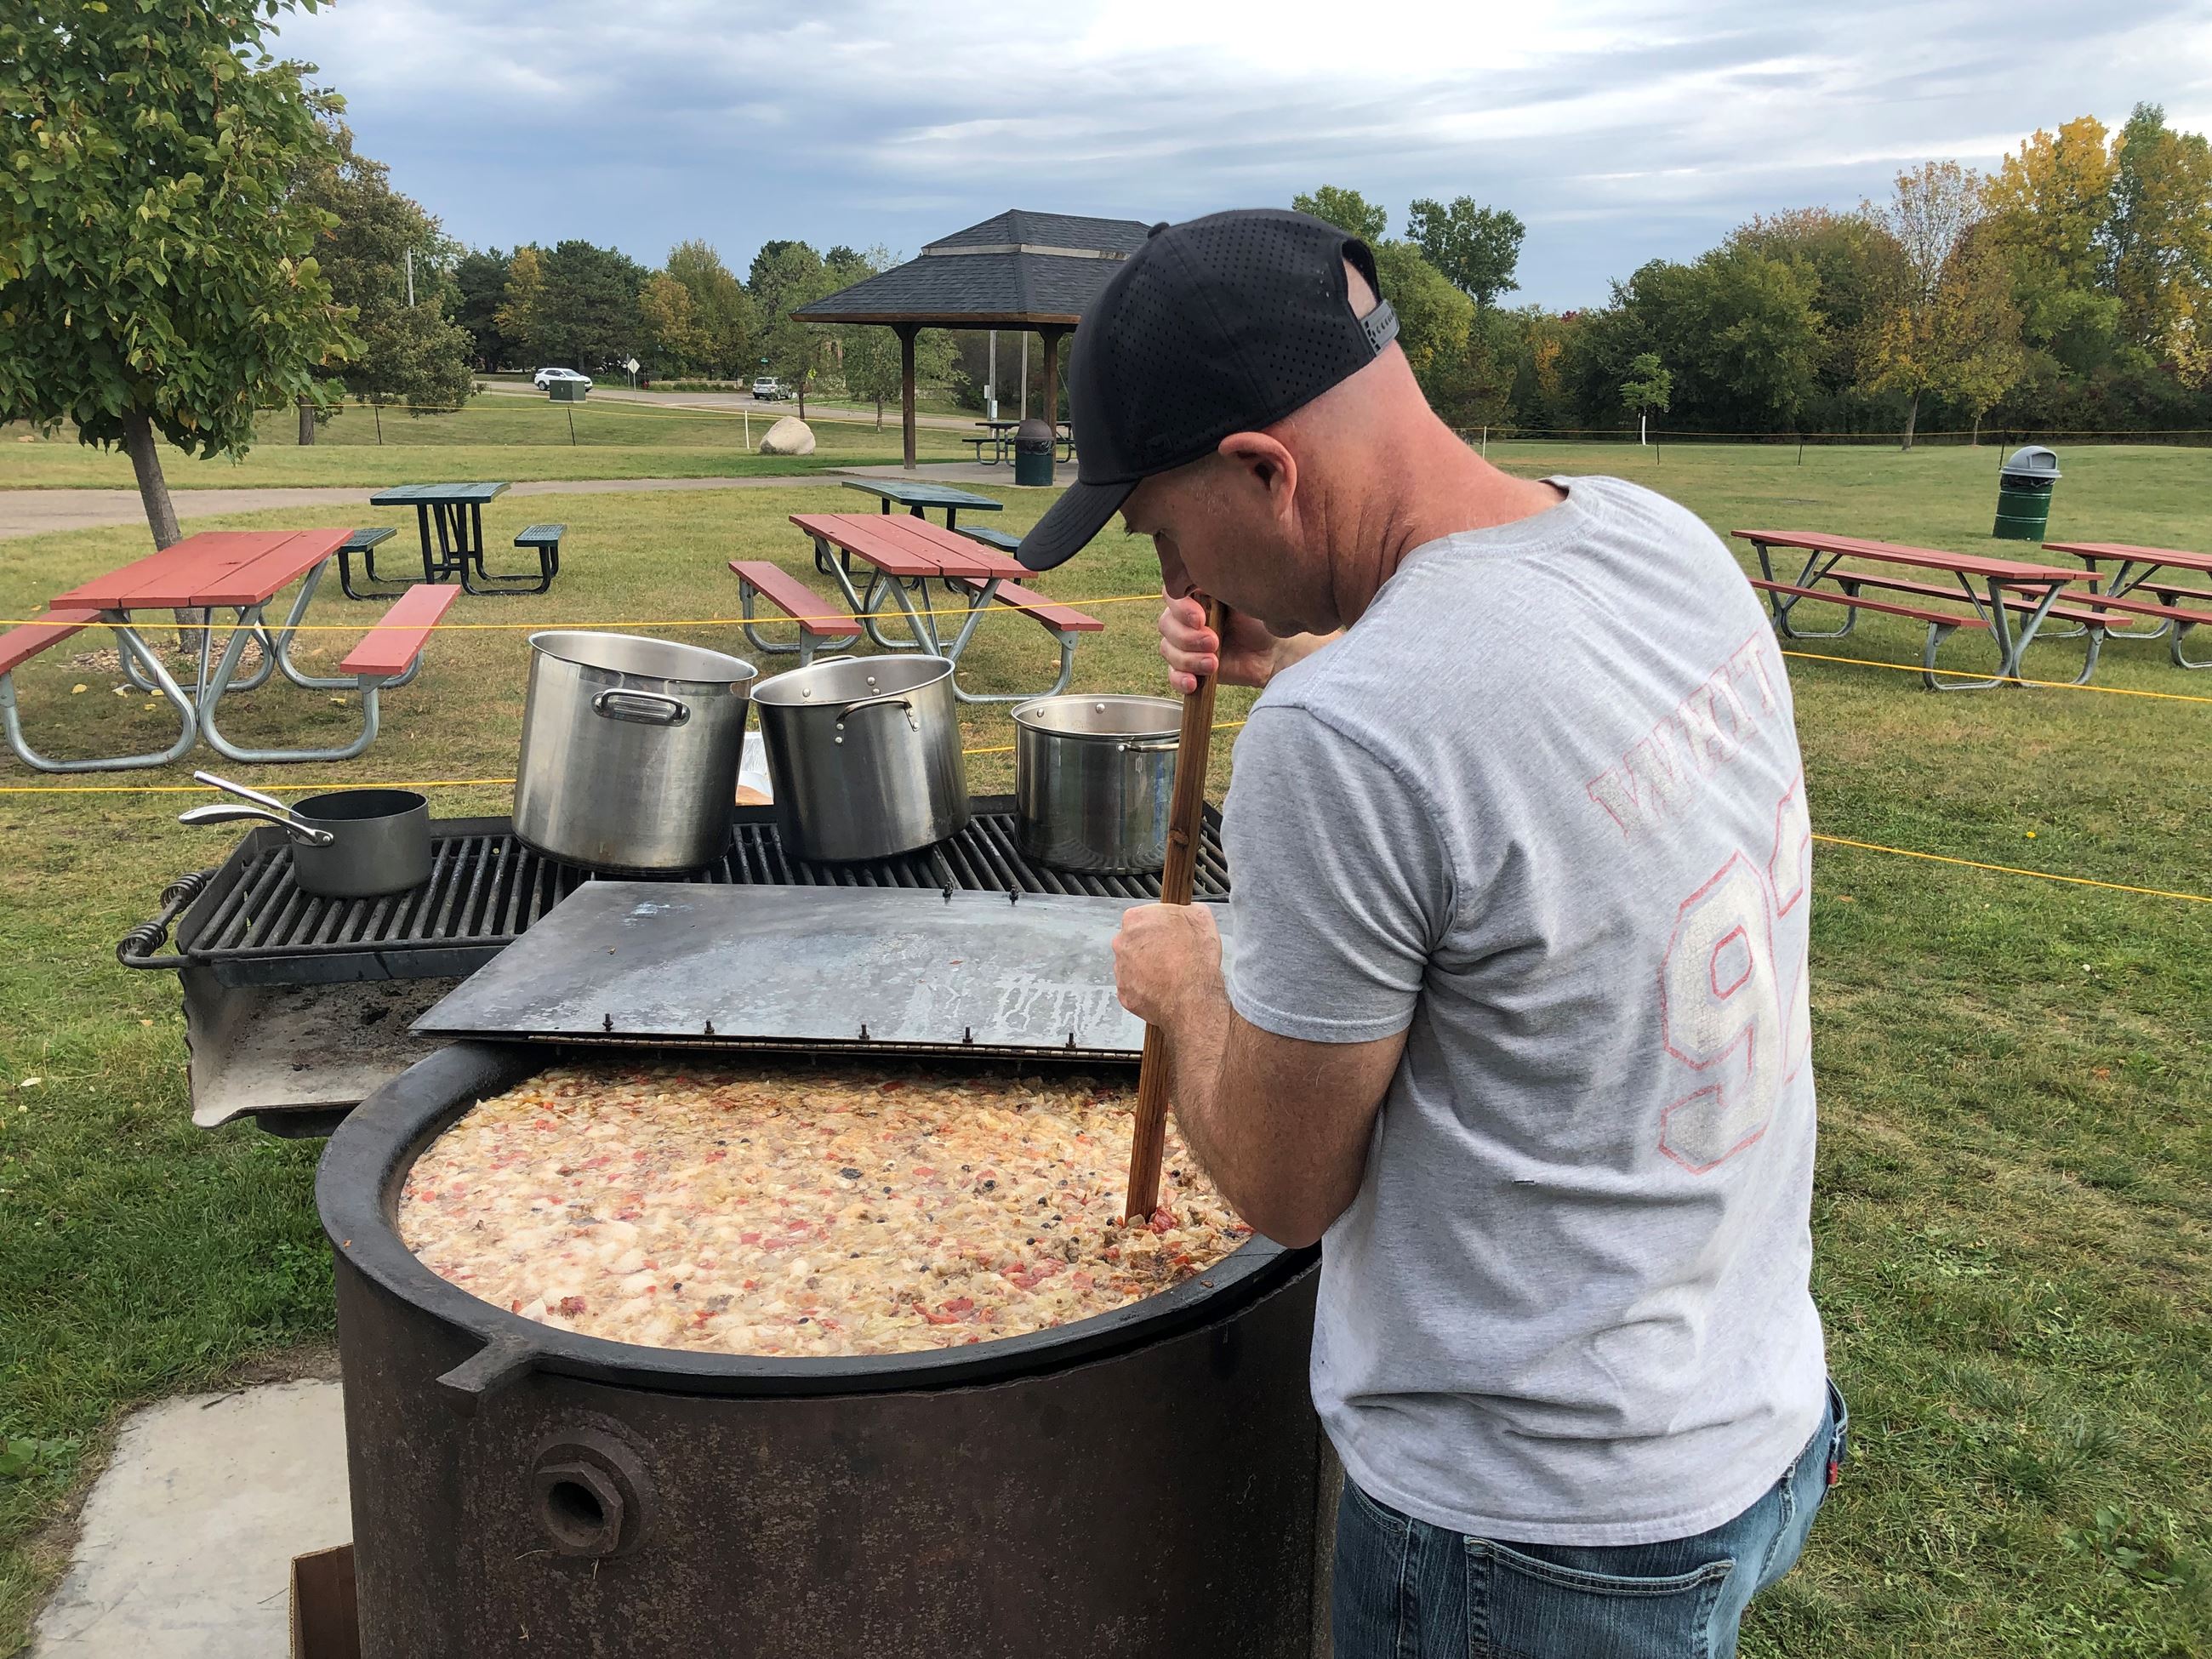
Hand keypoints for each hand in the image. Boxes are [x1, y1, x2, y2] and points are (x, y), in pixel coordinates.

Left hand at [1112, 902, 1223, 1026]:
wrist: (1192, 999)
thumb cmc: (1195, 960)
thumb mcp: (1202, 917)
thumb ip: (1187, 909)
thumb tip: (1186, 911)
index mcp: (1136, 919)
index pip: (1144, 916)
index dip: (1161, 925)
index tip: (1171, 933)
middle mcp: (1122, 943)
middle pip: (1135, 940)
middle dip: (1152, 946)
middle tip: (1173, 955)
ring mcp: (1121, 969)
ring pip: (1133, 964)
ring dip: (1147, 967)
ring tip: (1169, 974)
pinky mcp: (1124, 993)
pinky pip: (1134, 986)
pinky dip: (1146, 987)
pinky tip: (1163, 988)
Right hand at [1157, 591, 1329, 692]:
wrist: (1271, 652)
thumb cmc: (1258, 621)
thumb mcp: (1241, 598)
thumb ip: (1218, 589)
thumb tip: (1202, 580)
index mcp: (1194, 596)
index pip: (1171, 595)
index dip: (1181, 608)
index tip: (1201, 619)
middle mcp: (1184, 618)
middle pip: (1166, 625)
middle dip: (1189, 637)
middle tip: (1214, 642)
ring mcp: (1183, 644)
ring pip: (1168, 650)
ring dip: (1189, 659)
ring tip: (1213, 663)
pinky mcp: (1188, 668)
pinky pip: (1173, 675)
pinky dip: (1179, 679)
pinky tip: (1193, 683)